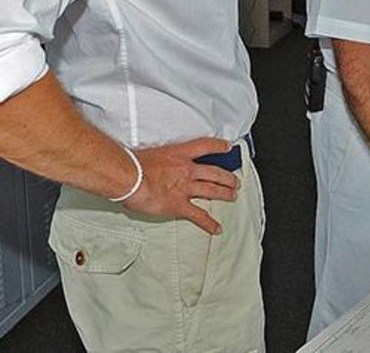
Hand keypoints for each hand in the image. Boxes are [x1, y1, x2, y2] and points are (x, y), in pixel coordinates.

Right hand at [124, 138, 239, 234]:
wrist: (129, 176)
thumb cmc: (132, 164)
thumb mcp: (149, 153)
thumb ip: (156, 160)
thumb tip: (148, 164)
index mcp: (179, 154)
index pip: (205, 146)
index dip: (219, 146)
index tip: (228, 147)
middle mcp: (187, 170)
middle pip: (214, 172)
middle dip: (227, 178)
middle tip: (235, 181)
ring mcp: (185, 188)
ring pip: (212, 190)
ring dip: (225, 194)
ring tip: (232, 196)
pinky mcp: (179, 205)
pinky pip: (198, 215)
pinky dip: (209, 223)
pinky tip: (216, 228)